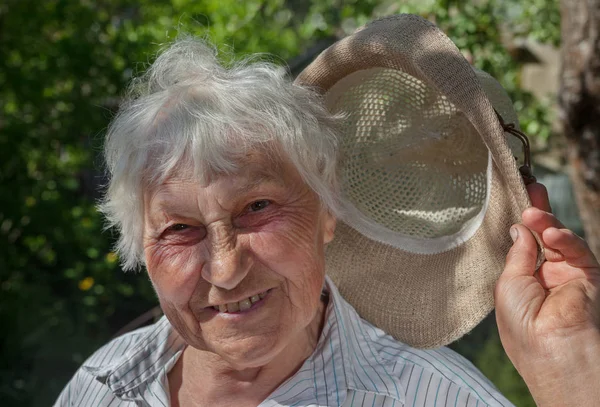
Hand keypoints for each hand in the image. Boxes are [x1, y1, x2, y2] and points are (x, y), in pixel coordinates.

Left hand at [495, 182, 599, 405]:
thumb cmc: (522, 324)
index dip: (519, 223)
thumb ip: (517, 253)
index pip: (521, 244)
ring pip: (558, 238)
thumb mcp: (508, 284)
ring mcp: (567, 274)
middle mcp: (544, 275)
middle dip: (534, 211)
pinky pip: (576, 249)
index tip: (515, 198)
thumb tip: (518, 227)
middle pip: (540, 235)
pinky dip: (565, 238)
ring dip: (545, 222)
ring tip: (532, 212)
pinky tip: (551, 232)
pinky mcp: (588, 274)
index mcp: (521, 279)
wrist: (553, 351)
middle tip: (528, 188)